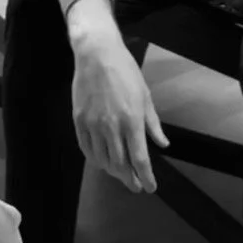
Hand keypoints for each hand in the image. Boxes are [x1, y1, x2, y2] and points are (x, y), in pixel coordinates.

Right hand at [71, 33, 168, 192]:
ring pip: (102, 160)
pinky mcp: (79, 121)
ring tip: (121, 174)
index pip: (140, 159)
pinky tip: (102, 162)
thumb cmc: (125, 72)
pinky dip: (95, 160)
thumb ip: (153, 124)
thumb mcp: (145, 96)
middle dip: (130, 179)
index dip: (146, 177)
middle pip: (120, 164)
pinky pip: (87, 149)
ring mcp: (93, 125)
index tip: (150, 188)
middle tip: (136, 185)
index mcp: (132, 120)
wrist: (97, 55)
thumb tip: (162, 145)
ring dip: (113, 172)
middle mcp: (112, 127)